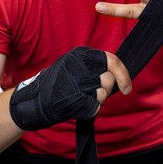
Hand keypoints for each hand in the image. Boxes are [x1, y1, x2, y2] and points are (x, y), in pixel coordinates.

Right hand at [9, 47, 130, 129]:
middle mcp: (79, 65)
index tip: (127, 88)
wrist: (35, 101)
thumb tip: (120, 74)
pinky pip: (95, 107)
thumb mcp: (74, 65)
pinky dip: (89, 109)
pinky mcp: (76, 99)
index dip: (124, 74)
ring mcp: (77, 82)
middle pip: (109, 78)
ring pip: (103, 93)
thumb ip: (95, 66)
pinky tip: (76, 106)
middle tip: (93, 92)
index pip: (112, 60)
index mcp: (80, 54)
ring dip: (97, 99)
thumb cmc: (58, 84)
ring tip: (80, 97)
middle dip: (106, 89)